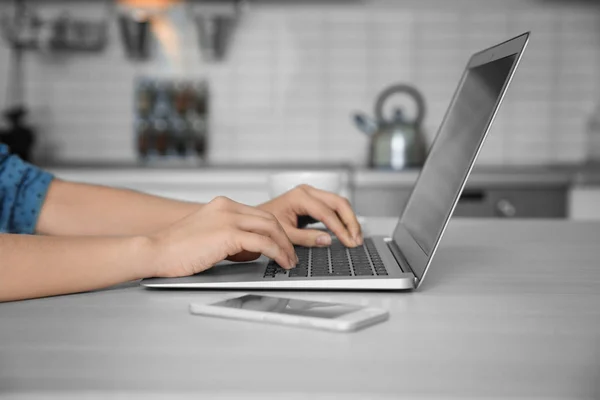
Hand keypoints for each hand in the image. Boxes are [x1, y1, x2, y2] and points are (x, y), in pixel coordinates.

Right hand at [147, 196, 296, 277]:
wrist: (155, 251)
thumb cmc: (176, 250)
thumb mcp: (208, 235)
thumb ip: (230, 236)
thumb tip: (253, 250)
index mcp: (223, 205)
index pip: (259, 214)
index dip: (276, 230)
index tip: (283, 244)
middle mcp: (227, 207)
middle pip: (269, 219)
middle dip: (285, 238)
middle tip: (291, 255)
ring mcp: (228, 219)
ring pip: (270, 228)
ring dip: (284, 246)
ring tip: (289, 261)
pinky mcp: (228, 234)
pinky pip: (263, 243)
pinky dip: (277, 252)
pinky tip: (280, 262)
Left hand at [258, 184, 362, 247]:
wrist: (258, 218)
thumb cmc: (267, 222)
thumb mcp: (285, 233)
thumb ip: (306, 238)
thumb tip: (327, 240)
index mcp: (300, 196)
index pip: (326, 212)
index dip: (340, 228)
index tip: (348, 242)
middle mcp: (308, 191)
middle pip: (339, 203)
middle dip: (350, 222)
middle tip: (356, 240)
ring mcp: (312, 194)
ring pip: (339, 203)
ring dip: (349, 220)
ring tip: (355, 238)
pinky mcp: (314, 200)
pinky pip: (334, 207)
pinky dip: (342, 219)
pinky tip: (347, 232)